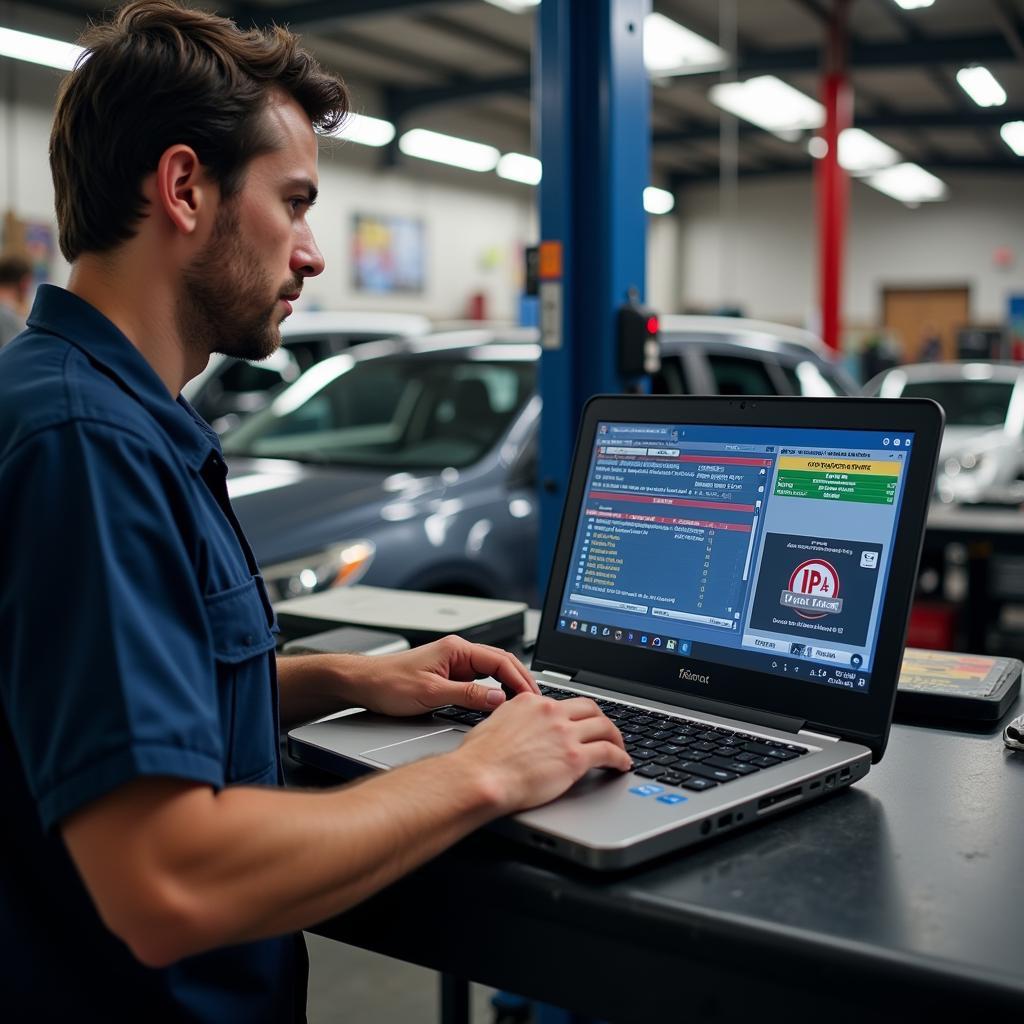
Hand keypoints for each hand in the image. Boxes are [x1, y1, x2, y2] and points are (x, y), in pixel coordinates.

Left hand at [356, 635, 539, 716]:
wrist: (363, 683)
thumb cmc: (389, 683)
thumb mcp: (431, 692)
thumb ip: (467, 694)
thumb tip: (497, 698)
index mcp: (457, 649)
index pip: (500, 661)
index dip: (520, 679)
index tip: (533, 697)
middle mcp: (458, 653)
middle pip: (501, 664)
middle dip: (521, 681)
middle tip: (536, 703)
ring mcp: (454, 664)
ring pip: (491, 673)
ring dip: (508, 687)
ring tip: (523, 706)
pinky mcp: (449, 676)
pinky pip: (479, 681)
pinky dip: (493, 692)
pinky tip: (499, 705)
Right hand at [450, 694, 631, 814]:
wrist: (480, 777)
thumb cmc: (478, 759)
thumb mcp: (493, 723)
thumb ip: (512, 720)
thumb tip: (517, 729)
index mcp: (531, 702)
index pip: (564, 703)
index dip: (577, 714)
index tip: (581, 723)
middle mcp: (550, 712)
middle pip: (590, 708)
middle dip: (602, 720)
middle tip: (607, 732)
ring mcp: (564, 733)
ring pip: (605, 727)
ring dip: (617, 738)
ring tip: (620, 749)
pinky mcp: (574, 758)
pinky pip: (608, 753)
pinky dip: (620, 758)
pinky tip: (622, 764)